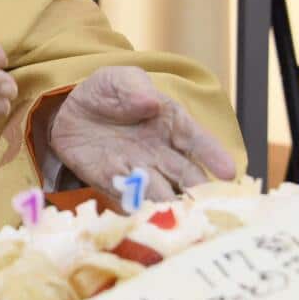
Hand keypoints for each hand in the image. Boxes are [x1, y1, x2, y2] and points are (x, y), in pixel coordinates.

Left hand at [49, 65, 236, 200]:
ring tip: (177, 218)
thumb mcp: (118, 79)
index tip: (228, 172)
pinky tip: (142, 221)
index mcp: (171, 123)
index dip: (212, 155)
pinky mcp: (113, 183)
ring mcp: (138, 170)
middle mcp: (161, 152)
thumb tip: (150, 101)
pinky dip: (136, 209)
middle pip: (186, 175)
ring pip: (161, 192)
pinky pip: (128, 199)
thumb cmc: (106, 92)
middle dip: (197, 190)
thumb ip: (133, 87)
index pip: (196, 140)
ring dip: (169, 205)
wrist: (70, 112)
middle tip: (208, 206)